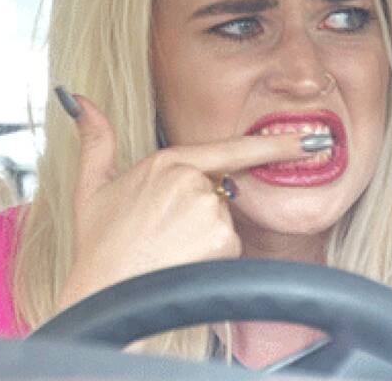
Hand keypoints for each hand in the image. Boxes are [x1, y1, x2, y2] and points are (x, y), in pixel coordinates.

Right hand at [56, 94, 305, 311]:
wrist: (105, 290)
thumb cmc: (100, 242)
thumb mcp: (90, 185)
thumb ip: (95, 139)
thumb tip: (78, 100)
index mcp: (167, 161)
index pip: (231, 148)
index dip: (274, 144)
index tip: (313, 140)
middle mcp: (192, 179)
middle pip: (221, 191)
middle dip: (201, 211)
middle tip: (163, 233)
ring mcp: (208, 208)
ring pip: (224, 220)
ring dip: (205, 235)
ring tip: (168, 248)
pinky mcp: (220, 238)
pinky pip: (228, 245)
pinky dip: (211, 255)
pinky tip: (181, 260)